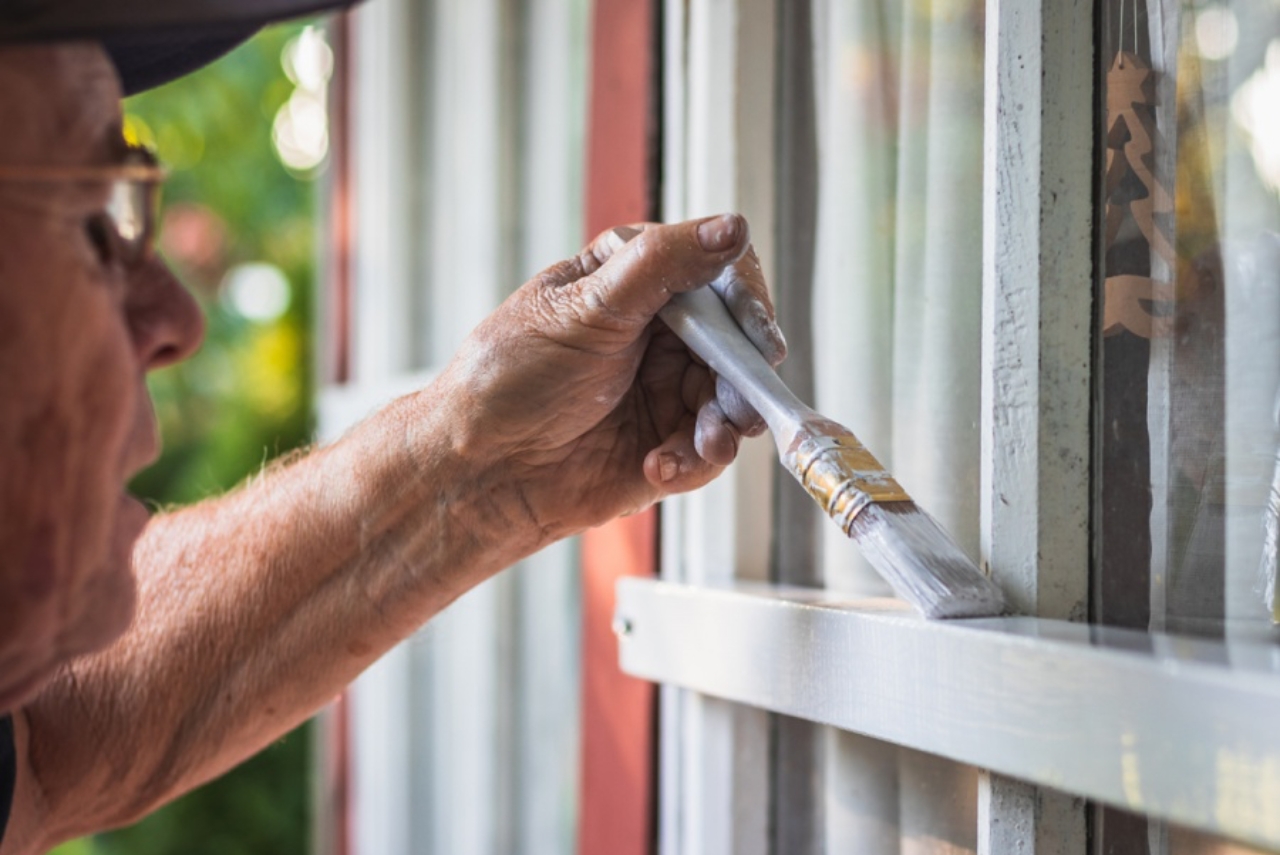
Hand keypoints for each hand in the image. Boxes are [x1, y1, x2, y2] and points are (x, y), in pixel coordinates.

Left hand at [431, 213, 785, 540]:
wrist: (479, 469)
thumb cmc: (510, 377)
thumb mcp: (586, 308)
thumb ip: (661, 265)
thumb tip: (730, 227)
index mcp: (638, 281)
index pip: (719, 274)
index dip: (749, 302)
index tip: (757, 335)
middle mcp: (661, 333)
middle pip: (739, 343)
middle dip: (745, 376)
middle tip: (741, 404)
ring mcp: (666, 389)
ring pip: (734, 400)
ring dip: (724, 425)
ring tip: (699, 442)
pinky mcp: (667, 443)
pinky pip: (711, 450)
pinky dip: (696, 460)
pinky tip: (657, 465)